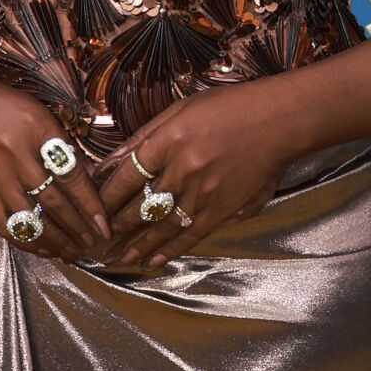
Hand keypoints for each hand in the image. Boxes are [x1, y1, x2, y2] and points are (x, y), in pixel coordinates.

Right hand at [0, 66, 112, 260]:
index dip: (91, 204)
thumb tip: (88, 181)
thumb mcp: (37, 114)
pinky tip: (45, 250)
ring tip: (73, 253)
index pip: (72, 175)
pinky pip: (6, 226)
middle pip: (55, 202)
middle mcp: (16, 155)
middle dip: (78, 228)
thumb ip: (59, 144)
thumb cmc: (0, 106)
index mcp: (39, 130)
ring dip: (57, 241)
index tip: (104, 225)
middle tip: (94, 245)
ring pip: (32, 219)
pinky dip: (28, 242)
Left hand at [95, 84, 302, 269]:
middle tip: (96, 237)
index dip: (105, 194)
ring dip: (136, 244)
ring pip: (161, 225)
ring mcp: (203, 193)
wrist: (279, 122)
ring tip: (117, 256)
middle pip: (139, 204)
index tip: (91, 206)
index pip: (127, 174)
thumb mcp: (182, 110)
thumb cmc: (230, 108)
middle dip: (115, 223)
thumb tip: (112, 160)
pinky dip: (168, 250)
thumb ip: (146, 136)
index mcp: (170, 140)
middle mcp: (183, 170)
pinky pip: (189, 235)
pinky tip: (150, 262)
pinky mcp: (221, 210)